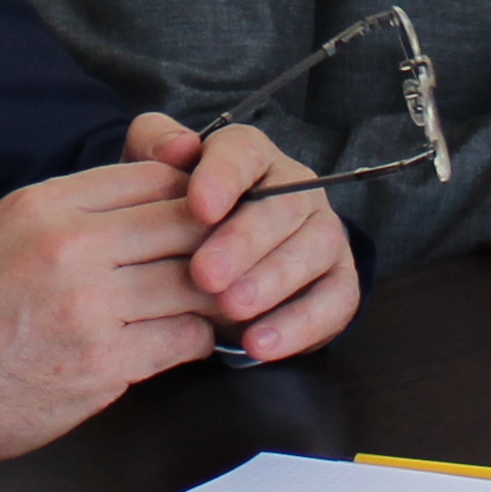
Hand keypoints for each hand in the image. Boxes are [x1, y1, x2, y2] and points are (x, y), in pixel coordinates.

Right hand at [0, 131, 346, 482]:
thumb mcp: (6, 231)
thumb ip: (76, 212)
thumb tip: (154, 197)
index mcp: (47, 204)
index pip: (154, 178)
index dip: (197, 195)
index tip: (216, 214)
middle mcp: (71, 246)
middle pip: (187, 224)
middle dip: (222, 243)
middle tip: (244, 258)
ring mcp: (88, 307)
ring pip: (196, 284)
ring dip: (217, 297)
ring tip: (223, 304)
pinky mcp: (100, 364)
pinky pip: (181, 340)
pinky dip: (194, 341)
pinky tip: (186, 342)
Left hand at [129, 112, 360, 361]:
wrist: (207, 272)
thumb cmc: (175, 219)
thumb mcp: (152, 180)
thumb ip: (153, 147)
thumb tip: (177, 146)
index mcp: (249, 156)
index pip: (243, 153)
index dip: (222, 178)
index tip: (197, 208)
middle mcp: (295, 189)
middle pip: (283, 205)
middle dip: (244, 241)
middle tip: (205, 275)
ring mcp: (322, 234)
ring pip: (316, 248)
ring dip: (274, 281)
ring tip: (231, 309)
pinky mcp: (339, 281)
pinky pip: (337, 299)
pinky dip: (301, 324)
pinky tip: (260, 344)